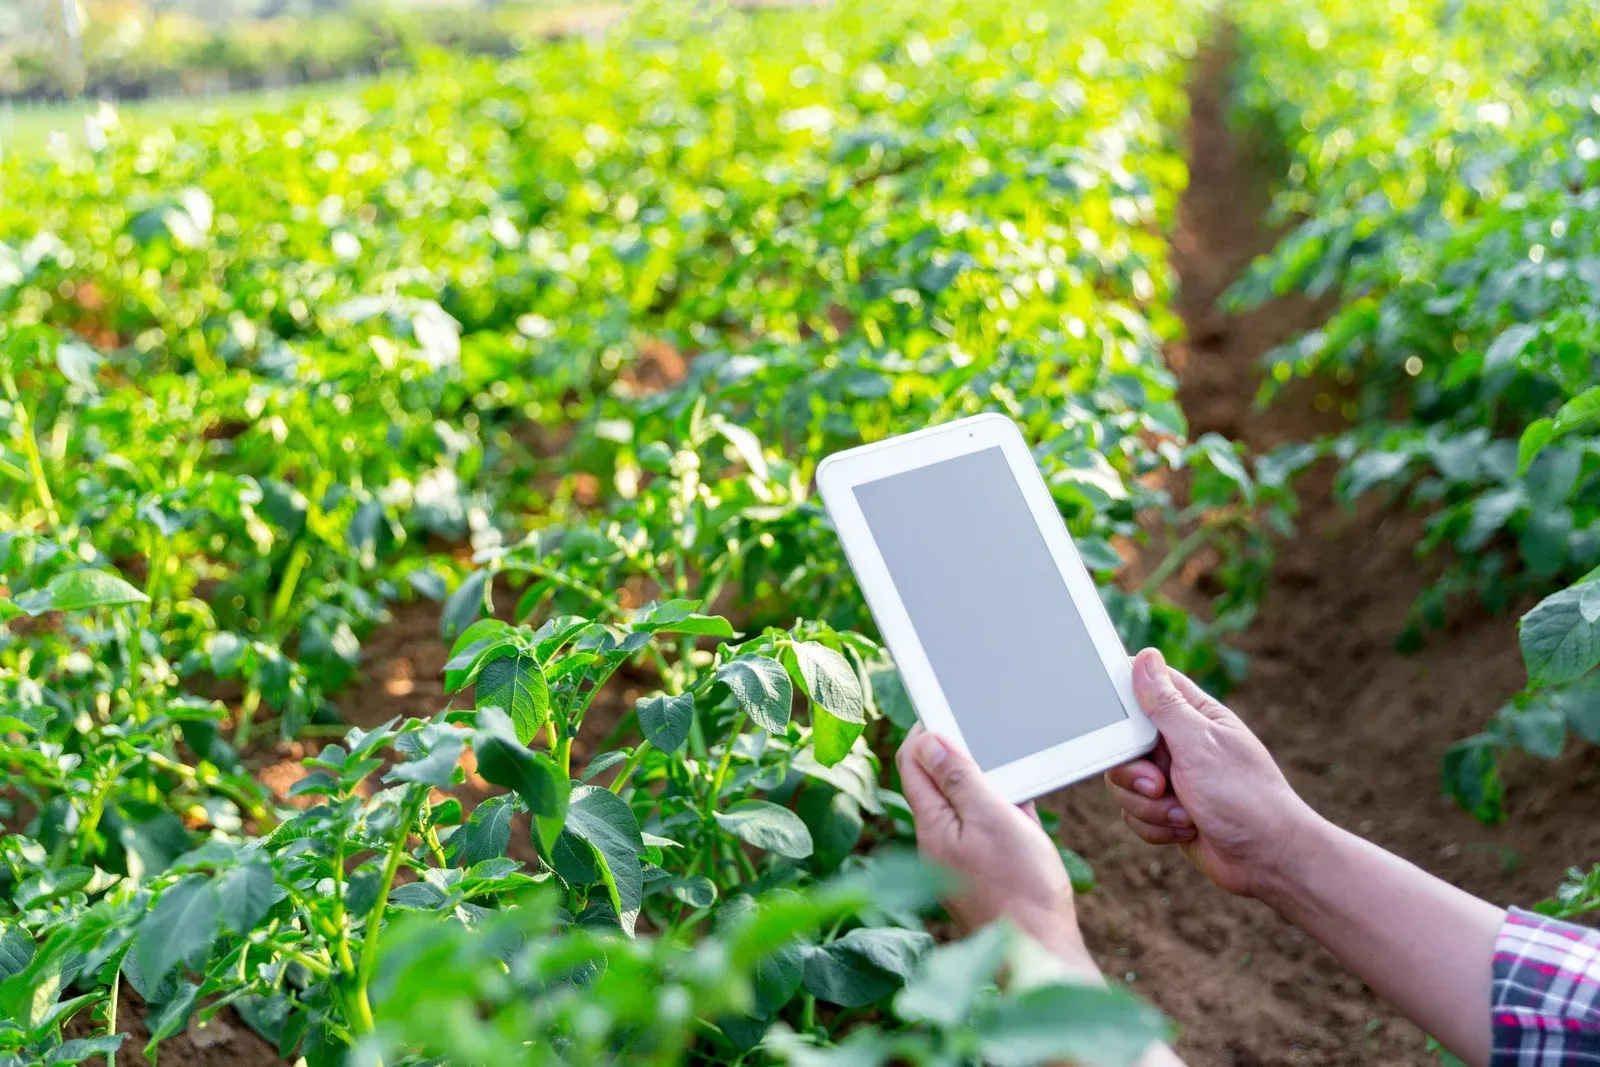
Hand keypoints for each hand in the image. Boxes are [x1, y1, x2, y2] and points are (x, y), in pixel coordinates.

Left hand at [896, 725, 1092, 968]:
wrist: (1040, 953)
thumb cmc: (1020, 889)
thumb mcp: (993, 818)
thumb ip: (959, 778)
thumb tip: (928, 740)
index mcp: (931, 824)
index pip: (912, 763)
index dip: (925, 731)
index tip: (946, 706)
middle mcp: (936, 842)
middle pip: (935, 783)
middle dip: (954, 754)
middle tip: (982, 732)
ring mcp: (957, 860)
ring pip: (962, 805)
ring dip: (982, 783)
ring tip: (1007, 767)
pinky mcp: (979, 874)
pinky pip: (982, 829)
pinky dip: (999, 811)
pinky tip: (1022, 809)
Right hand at [1105, 648, 1321, 898]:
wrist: (1268, 860)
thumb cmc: (1245, 797)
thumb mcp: (1199, 744)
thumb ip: (1165, 703)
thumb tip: (1145, 656)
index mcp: (1192, 716)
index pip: (1146, 687)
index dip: (1124, 701)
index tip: (1119, 724)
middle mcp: (1179, 744)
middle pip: (1123, 744)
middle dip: (1134, 773)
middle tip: (1159, 784)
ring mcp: (1172, 778)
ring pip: (1124, 783)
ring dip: (1149, 806)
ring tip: (1184, 814)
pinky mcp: (1166, 810)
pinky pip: (1133, 813)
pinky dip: (1155, 825)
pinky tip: (1185, 829)